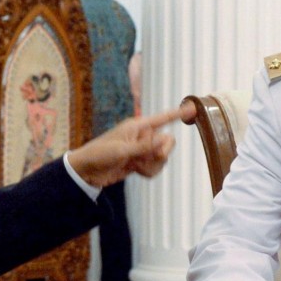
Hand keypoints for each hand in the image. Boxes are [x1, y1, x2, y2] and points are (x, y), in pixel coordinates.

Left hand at [67, 104, 192, 187]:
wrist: (87, 171)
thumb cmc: (100, 154)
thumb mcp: (122, 150)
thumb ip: (144, 147)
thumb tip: (163, 141)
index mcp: (138, 126)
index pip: (163, 118)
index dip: (178, 114)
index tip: (193, 108)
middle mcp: (143, 136)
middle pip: (167, 141)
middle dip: (161, 152)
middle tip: (150, 158)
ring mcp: (142, 150)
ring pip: (162, 157)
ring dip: (152, 165)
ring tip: (135, 166)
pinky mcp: (140, 162)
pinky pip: (155, 167)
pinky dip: (149, 172)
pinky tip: (136, 171)